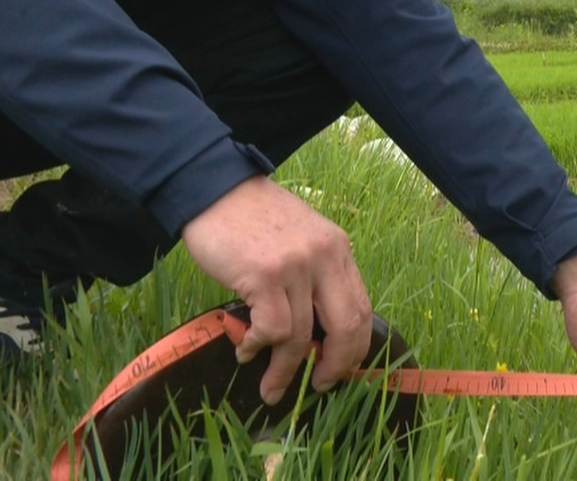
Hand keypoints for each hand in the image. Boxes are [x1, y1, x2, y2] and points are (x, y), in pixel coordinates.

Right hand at [182, 176, 373, 404]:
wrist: (215, 189)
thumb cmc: (254, 219)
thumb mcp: (301, 239)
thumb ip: (315, 275)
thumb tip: (319, 333)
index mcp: (338, 249)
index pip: (361, 307)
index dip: (354, 346)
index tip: (341, 368)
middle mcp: (324, 256)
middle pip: (347, 327)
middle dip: (337, 366)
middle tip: (320, 386)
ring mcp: (296, 266)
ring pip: (303, 336)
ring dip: (285, 371)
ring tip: (271, 387)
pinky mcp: (264, 276)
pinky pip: (272, 329)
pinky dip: (259, 348)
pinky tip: (246, 351)